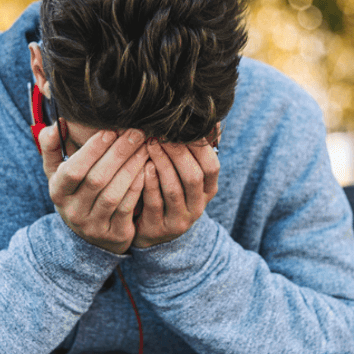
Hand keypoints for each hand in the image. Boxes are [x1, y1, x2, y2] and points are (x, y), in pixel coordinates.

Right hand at [40, 123, 148, 254]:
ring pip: (114, 194)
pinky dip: (138, 187)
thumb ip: (51, 147)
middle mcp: (73, 212)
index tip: (110, 130)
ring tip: (145, 147)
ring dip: (131, 168)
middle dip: (119, 153)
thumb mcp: (57, 173)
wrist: (87, 235)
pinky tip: (148, 168)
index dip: (92, 150)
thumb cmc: (75, 192)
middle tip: (136, 133)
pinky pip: (128, 208)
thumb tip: (57, 124)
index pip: (73, 170)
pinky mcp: (115, 235)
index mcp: (58, 192)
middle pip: (97, 180)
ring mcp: (94, 226)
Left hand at [132, 124, 220, 248]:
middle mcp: (197, 207)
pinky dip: (148, 182)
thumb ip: (193, 152)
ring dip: (162, 163)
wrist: (153, 233)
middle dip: (177, 152)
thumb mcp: (183, 175)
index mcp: (207, 191)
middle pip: (193, 177)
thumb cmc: (167, 192)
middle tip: (160, 133)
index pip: (211, 166)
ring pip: (173, 189)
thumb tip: (209, 121)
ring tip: (149, 144)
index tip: (181, 127)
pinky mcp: (158, 228)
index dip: (199, 146)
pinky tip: (142, 166)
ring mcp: (178, 220)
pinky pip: (154, 203)